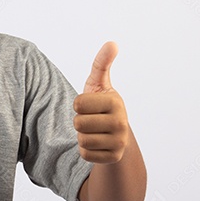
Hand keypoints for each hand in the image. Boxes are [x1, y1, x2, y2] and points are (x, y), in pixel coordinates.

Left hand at [73, 41, 129, 163]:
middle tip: (92, 120)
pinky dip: (86, 150)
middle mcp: (121, 123)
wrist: (115, 134)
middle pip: (78, 123)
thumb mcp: (99, 84)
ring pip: (81, 140)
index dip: (79, 104)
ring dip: (83, 136)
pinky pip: (85, 154)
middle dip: (79, 121)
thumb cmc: (102, 105)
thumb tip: (112, 42)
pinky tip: (97, 144)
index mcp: (116, 102)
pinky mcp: (113, 157)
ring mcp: (119, 142)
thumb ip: (101, 63)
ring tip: (95, 131)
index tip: (90, 105)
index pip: (78, 104)